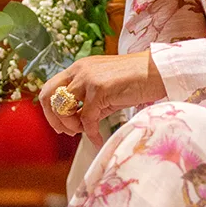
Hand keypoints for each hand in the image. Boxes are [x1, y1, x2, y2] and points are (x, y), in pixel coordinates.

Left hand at [39, 51, 165, 146]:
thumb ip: (87, 102)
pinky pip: (86, 119)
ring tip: (84, 131)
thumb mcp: (105, 89)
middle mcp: (80, 70)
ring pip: (62, 108)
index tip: (62, 125)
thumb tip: (74, 123)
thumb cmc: (135, 81)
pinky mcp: (99, 89)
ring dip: (71, 125)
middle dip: (54, 118)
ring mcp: (88, 78)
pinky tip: (98, 139)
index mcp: (79, 68)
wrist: (157, 72)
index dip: (50, 110)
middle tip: (67, 131)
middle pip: (48, 95)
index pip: (50, 88)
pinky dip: (90, 134)